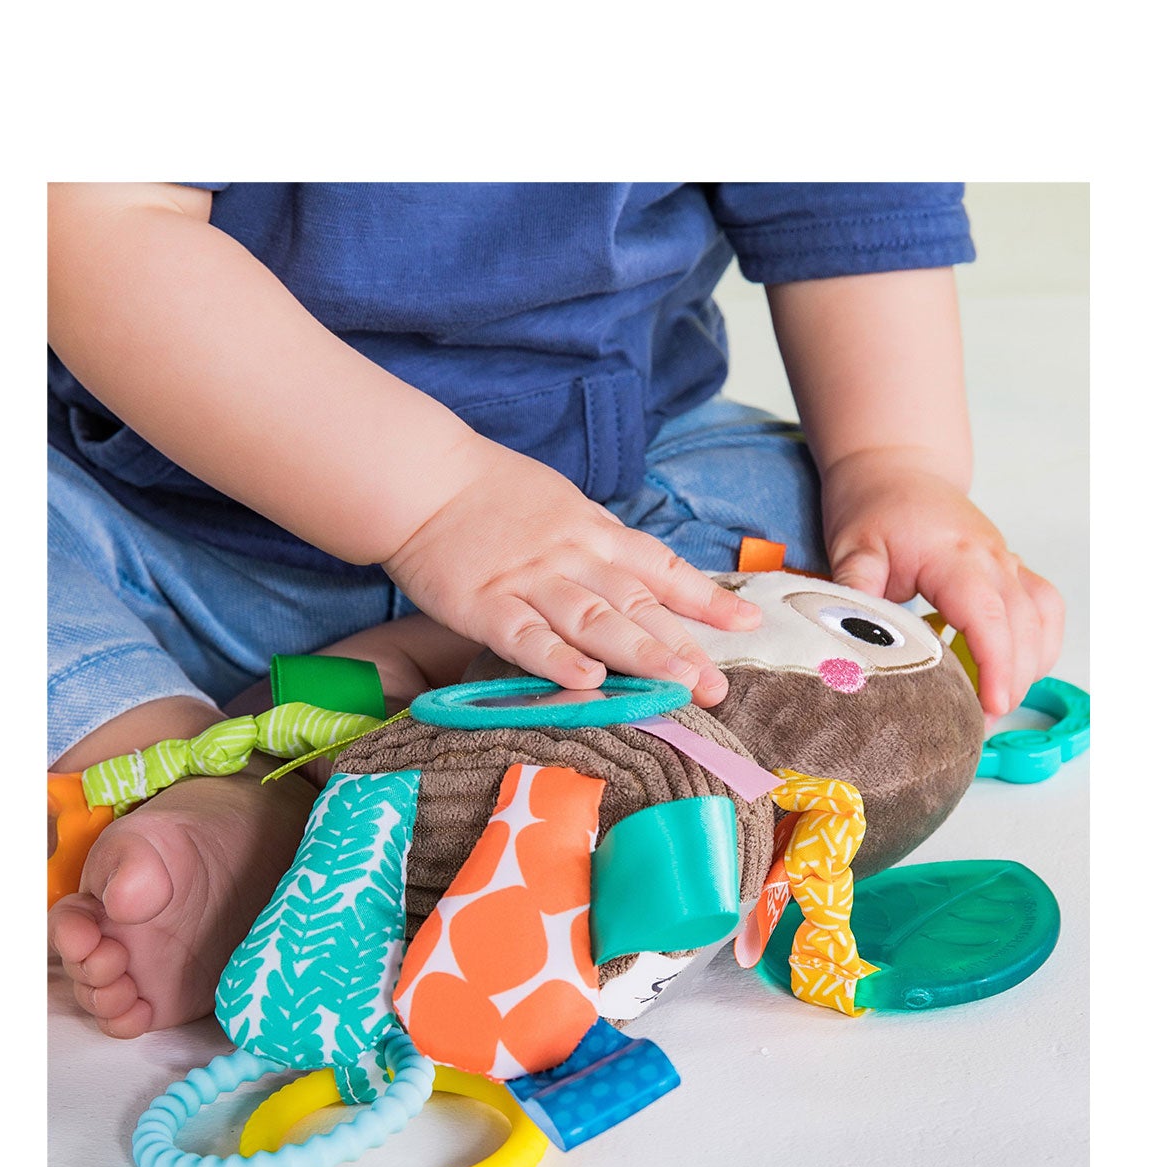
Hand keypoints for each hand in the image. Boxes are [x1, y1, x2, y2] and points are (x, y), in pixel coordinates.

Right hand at [383, 438, 760, 706]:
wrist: (421, 479)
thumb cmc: (490, 494)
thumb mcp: (561, 504)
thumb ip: (599, 543)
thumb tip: (643, 577)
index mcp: (592, 532)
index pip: (659, 569)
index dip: (704, 598)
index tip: (746, 625)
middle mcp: (570, 558)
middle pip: (635, 605)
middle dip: (680, 647)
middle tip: (717, 686)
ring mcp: (528, 582)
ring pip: (592, 621)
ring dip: (638, 655)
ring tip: (676, 687)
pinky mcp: (483, 606)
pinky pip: (525, 637)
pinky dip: (556, 659)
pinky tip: (587, 680)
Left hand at [822, 452, 1063, 715]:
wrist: (896, 465)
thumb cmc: (874, 503)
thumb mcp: (853, 546)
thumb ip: (854, 592)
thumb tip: (844, 639)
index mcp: (957, 555)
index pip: (989, 615)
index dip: (996, 664)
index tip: (993, 706)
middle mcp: (994, 558)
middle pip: (1025, 628)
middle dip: (1011, 681)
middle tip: (977, 726)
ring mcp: (1008, 563)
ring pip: (1043, 622)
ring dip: (1029, 667)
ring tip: (992, 704)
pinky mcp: (1011, 570)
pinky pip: (1044, 611)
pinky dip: (1037, 646)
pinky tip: (1011, 672)